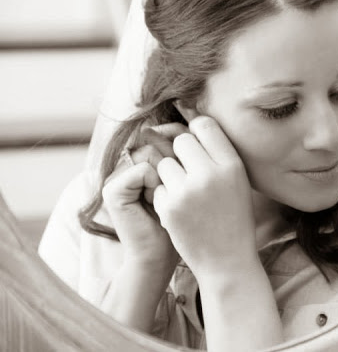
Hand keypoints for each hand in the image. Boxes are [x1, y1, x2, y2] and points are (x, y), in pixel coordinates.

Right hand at [101, 123, 187, 269]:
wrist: (167, 255)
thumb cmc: (190, 221)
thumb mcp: (195, 180)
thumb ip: (192, 149)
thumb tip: (193, 110)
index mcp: (153, 156)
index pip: (171, 130)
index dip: (186, 143)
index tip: (197, 170)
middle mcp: (134, 161)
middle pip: (163, 138)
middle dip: (180, 164)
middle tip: (183, 190)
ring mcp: (122, 174)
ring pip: (153, 152)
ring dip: (170, 177)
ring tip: (172, 198)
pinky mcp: (113, 189)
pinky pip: (142, 169)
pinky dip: (155, 186)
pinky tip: (157, 202)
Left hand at [153, 116, 256, 278]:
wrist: (228, 261)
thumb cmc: (235, 218)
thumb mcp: (238, 182)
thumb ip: (219, 155)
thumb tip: (193, 124)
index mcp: (232, 165)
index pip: (205, 125)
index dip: (198, 133)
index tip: (198, 146)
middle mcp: (210, 173)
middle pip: (181, 141)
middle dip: (182, 154)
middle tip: (190, 173)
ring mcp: (188, 190)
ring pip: (165, 164)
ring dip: (171, 176)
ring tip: (187, 195)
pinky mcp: (170, 207)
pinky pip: (158, 187)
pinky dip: (165, 198)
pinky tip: (181, 213)